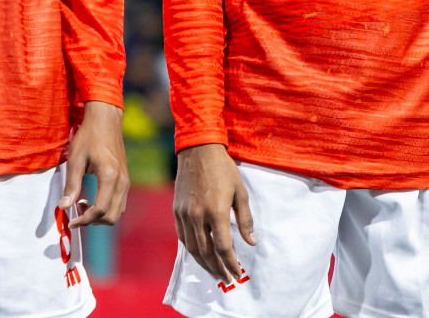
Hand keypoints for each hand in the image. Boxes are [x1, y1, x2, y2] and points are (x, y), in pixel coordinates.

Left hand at [62, 100, 130, 226]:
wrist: (106, 120)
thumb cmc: (89, 137)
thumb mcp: (75, 160)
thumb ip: (71, 185)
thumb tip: (64, 207)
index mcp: (109, 176)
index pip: (99, 210)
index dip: (84, 220)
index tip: (71, 222)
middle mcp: (122, 181)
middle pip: (111, 216)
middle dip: (92, 220)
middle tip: (76, 210)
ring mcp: (126, 181)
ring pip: (117, 212)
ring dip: (100, 216)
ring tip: (83, 203)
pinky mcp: (126, 180)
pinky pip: (119, 204)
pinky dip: (107, 209)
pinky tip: (94, 198)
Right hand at [173, 143, 253, 283]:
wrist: (198, 150)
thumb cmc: (223, 169)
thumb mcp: (240, 192)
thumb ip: (245, 219)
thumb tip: (252, 242)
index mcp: (216, 212)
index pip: (223, 248)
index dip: (231, 263)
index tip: (237, 273)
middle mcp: (198, 216)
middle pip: (207, 252)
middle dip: (218, 268)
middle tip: (227, 278)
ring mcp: (184, 214)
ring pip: (192, 248)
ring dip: (204, 264)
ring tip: (214, 272)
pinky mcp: (176, 211)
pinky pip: (183, 237)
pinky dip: (191, 250)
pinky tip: (199, 255)